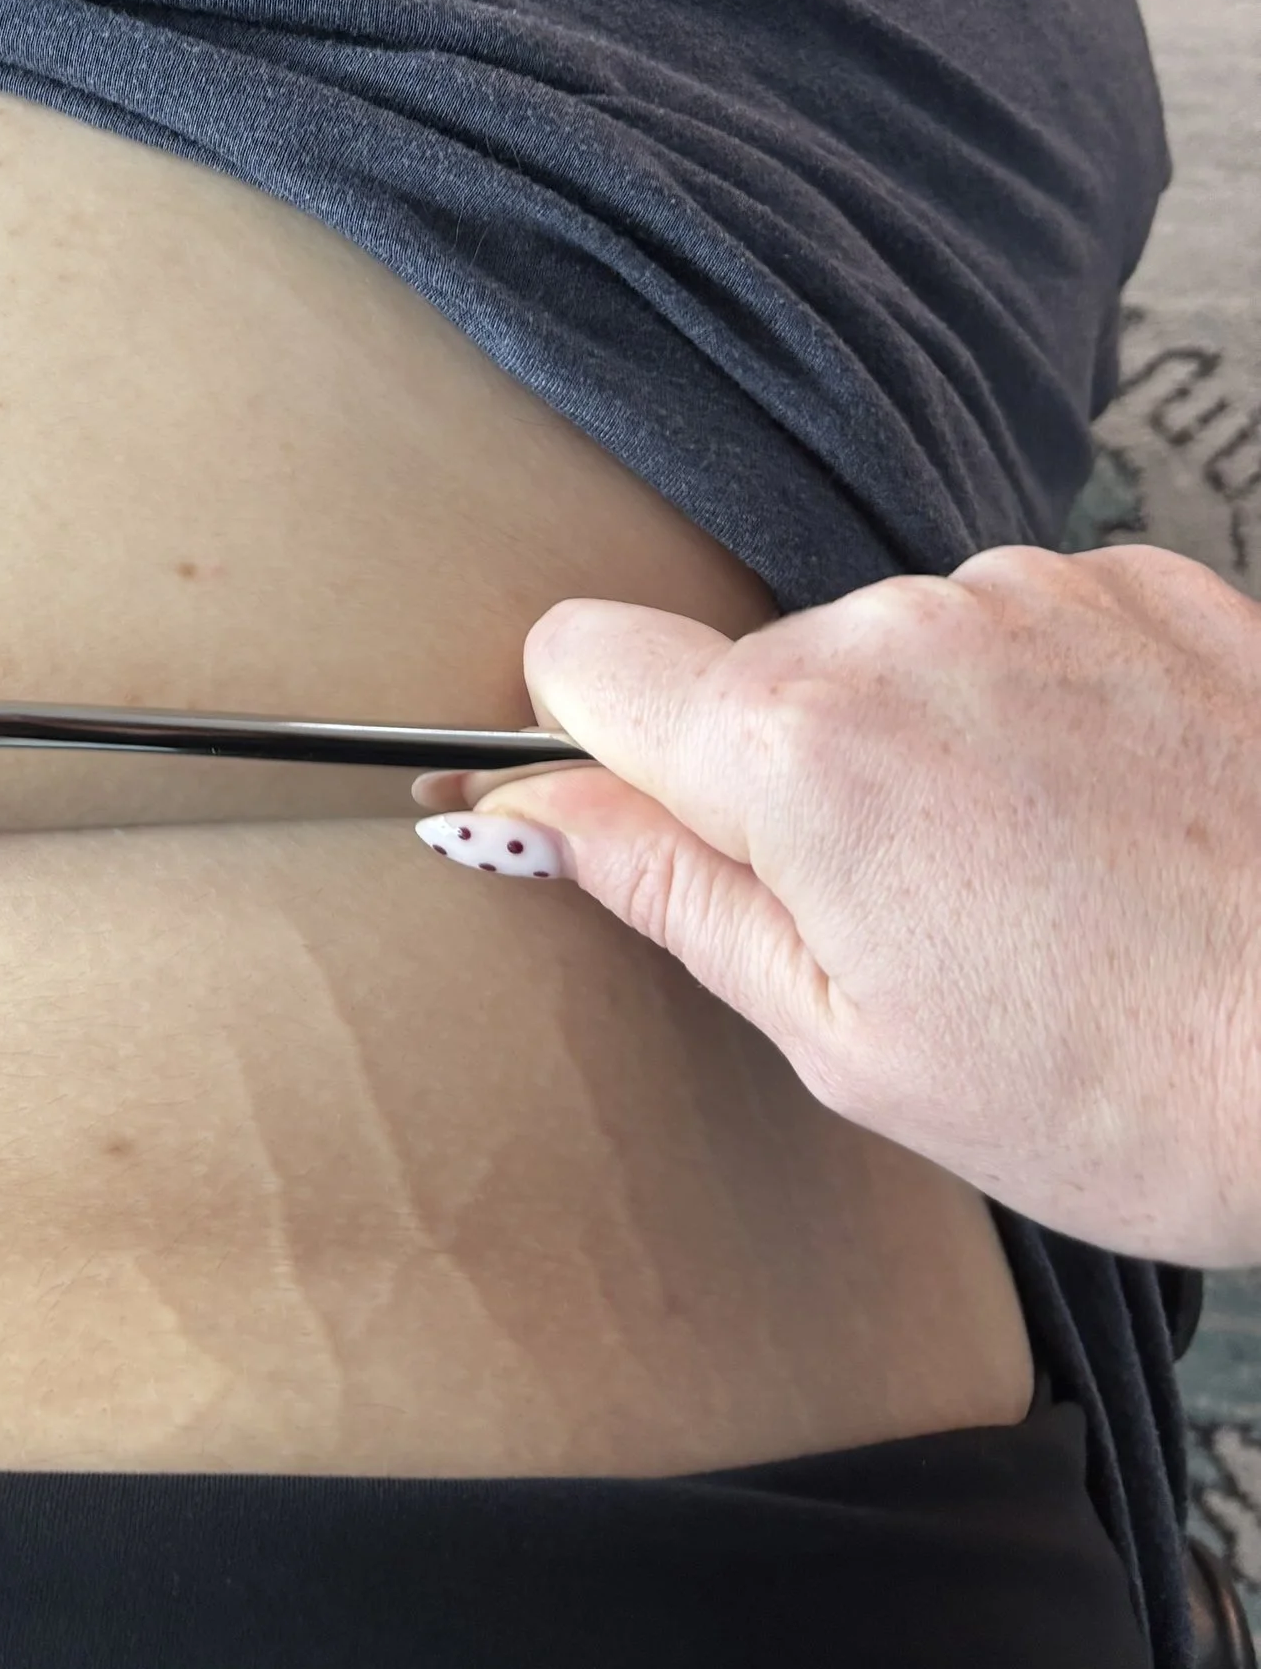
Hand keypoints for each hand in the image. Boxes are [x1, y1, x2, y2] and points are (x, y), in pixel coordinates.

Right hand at [414, 545, 1260, 1263]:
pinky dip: (1047, 707)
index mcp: (794, 742)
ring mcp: (1036, 587)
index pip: (585, 652)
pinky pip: (1024, 626)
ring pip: (897, 648)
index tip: (664, 822)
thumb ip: (672, 894)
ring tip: (1046, 880)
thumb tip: (518, 810)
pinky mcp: (1150, 580)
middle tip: (918, 919)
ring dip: (934, 739)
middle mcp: (900, 622)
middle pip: (757, 669)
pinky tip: (1122, 821)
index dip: (602, 745)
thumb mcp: (852, 1044)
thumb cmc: (1133, 1088)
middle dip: (797, 775)